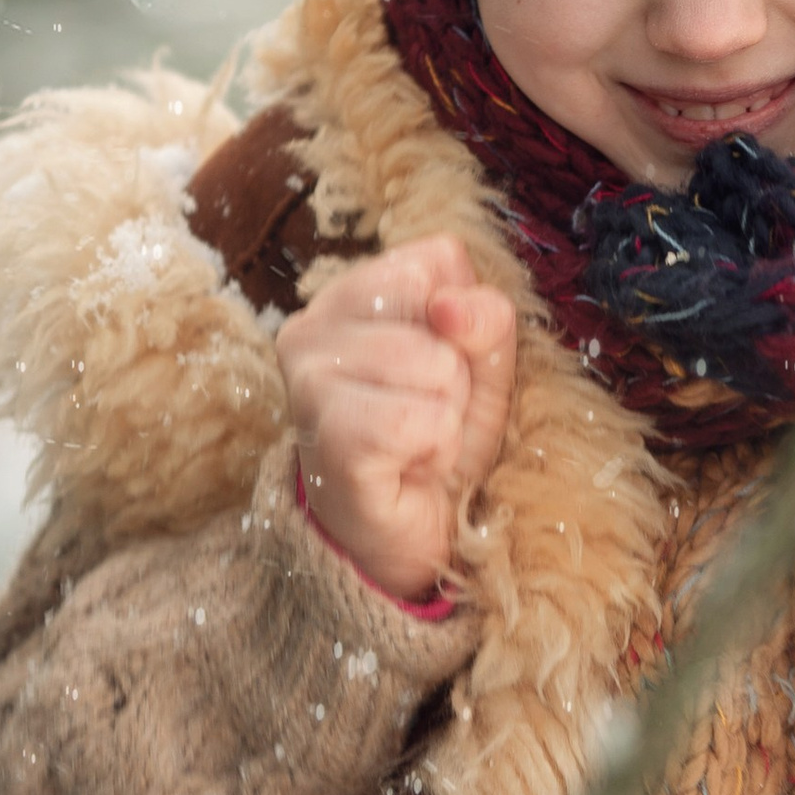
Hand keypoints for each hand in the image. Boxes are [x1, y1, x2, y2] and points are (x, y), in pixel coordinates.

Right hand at [277, 235, 516, 603]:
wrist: (414, 534)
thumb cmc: (439, 437)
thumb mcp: (483, 364)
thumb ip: (486, 317)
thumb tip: (450, 308)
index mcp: (348, 292)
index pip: (437, 259)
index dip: (462, 322)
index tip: (436, 371)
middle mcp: (310, 325)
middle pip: (439, 312)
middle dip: (457, 374)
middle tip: (424, 415)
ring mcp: (308, 381)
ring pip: (433, 365)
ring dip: (447, 417)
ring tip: (415, 443)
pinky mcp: (325, 437)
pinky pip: (419, 421)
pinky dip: (435, 450)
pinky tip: (407, 467)